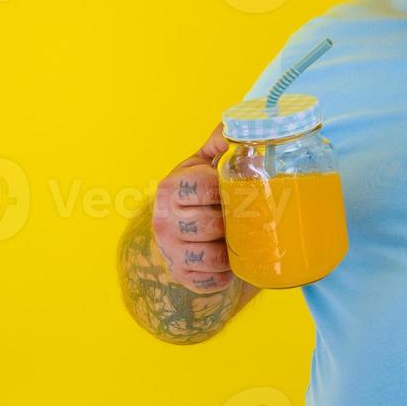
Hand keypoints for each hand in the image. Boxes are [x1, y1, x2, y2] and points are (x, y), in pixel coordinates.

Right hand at [151, 124, 235, 294]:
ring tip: (238, 238)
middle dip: (233, 221)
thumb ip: (218, 144)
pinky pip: (211, 280)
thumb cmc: (195, 193)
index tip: (237, 191)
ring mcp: (169, 251)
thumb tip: (236, 125)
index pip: (206, 188)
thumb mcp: (200, 165)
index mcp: (170, 188)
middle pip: (212, 224)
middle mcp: (163, 220)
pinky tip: (230, 260)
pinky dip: (225, 273)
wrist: (176, 229)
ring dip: (232, 249)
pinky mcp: (180, 275)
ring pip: (213, 255)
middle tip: (244, 216)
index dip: (228, 190)